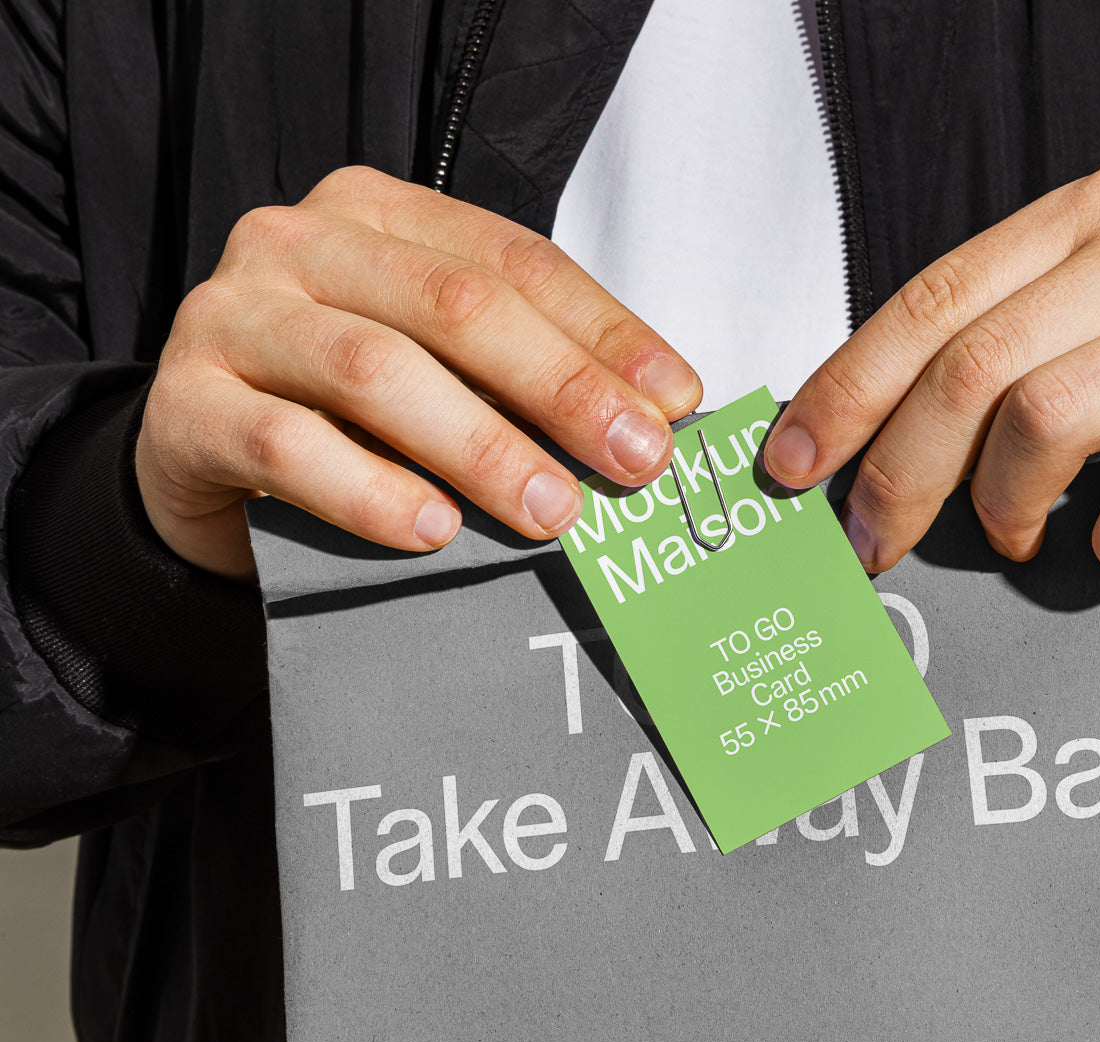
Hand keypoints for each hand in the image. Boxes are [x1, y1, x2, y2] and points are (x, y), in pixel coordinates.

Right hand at [137, 166, 700, 580]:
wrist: (202, 450)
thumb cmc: (342, 405)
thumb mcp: (436, 364)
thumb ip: (518, 371)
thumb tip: (647, 420)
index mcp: (380, 214)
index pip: (513, 260)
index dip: (604, 331)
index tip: (674, 400)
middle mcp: (301, 243)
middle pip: (456, 305)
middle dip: (561, 387)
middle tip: (634, 462)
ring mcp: (234, 315)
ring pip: (377, 370)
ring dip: (480, 447)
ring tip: (552, 511)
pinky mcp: (187, 402)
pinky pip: (289, 445)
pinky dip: (371, 492)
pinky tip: (434, 531)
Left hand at [763, 165, 1099, 577]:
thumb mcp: (1073, 339)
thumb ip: (976, 360)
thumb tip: (838, 448)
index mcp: (1088, 215)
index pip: (934, 300)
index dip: (849, 390)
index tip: (795, 466)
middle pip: (976, 366)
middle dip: (903, 471)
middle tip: (878, 541)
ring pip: (1048, 418)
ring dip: (1005, 504)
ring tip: (1015, 535)